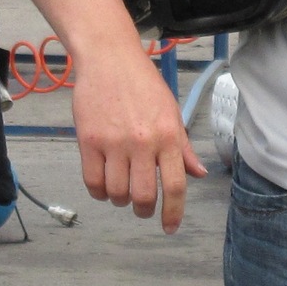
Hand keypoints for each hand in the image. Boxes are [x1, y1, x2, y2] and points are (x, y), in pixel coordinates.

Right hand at [69, 40, 204, 231]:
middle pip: (143, 197)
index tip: (169, 227)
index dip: (173, 212)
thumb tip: (198, 174)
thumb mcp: (171, 111)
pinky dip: (99, 192)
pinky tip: (104, 185)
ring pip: (116, 193)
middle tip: (142, 208)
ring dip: (119, 200)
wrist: (109, 58)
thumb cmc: (143, 84)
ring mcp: (114, 142)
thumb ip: (183, 147)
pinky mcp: (88, 140)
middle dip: (144, 211)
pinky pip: (92, 182)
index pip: (174, 185)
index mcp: (168, 135)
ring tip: (121, 190)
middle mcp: (143, 141)